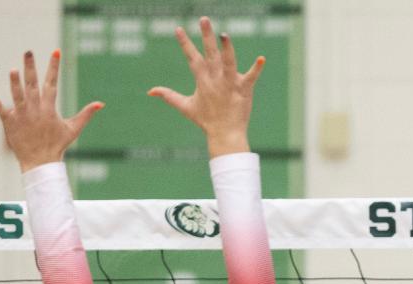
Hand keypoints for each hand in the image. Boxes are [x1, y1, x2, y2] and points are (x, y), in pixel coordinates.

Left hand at [0, 50, 103, 171]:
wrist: (41, 163)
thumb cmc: (57, 146)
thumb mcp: (73, 129)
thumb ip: (86, 114)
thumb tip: (100, 104)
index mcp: (49, 108)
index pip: (51, 83)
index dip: (54, 66)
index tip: (56, 52)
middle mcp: (35, 109)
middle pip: (32, 84)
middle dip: (31, 67)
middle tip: (28, 52)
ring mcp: (22, 116)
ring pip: (17, 96)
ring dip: (15, 83)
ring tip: (13, 70)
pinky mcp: (11, 124)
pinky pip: (3, 113)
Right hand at [148, 17, 264, 157]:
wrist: (225, 135)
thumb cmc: (206, 121)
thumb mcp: (185, 107)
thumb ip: (168, 96)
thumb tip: (150, 91)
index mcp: (202, 81)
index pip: (192, 58)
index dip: (185, 43)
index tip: (178, 29)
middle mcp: (215, 80)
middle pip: (210, 54)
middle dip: (206, 36)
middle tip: (204, 19)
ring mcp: (230, 84)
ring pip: (228, 63)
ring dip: (227, 50)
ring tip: (224, 35)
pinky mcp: (244, 90)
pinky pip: (251, 77)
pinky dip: (256, 69)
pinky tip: (262, 59)